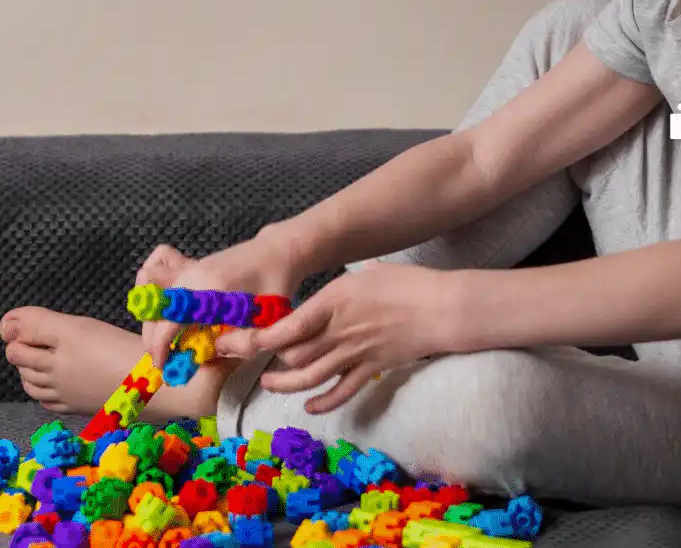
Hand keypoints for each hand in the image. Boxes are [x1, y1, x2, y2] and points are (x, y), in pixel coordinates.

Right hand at [135, 231, 304, 368]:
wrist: (278, 250)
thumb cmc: (277, 284)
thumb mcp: (264, 319)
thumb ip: (239, 342)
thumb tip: (210, 357)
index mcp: (210, 290)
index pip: (170, 322)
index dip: (161, 348)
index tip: (162, 367)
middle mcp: (193, 276)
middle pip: (154, 308)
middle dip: (152, 337)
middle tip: (163, 358)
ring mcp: (191, 268)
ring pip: (155, 295)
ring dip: (155, 319)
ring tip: (167, 341)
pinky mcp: (193, 266)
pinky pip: (163, 283)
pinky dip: (163, 303)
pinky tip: (175, 319)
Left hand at [215, 262, 459, 413]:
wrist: (442, 308)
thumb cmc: (406, 284)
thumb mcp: (366, 274)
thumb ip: (340, 289)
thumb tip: (328, 294)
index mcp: (333, 302)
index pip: (287, 326)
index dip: (258, 338)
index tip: (238, 340)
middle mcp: (339, 332)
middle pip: (292, 354)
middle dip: (264, 358)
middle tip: (245, 357)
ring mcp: (355, 354)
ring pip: (310, 377)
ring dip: (284, 383)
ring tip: (269, 382)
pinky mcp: (371, 369)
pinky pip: (341, 392)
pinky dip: (323, 402)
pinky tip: (309, 406)